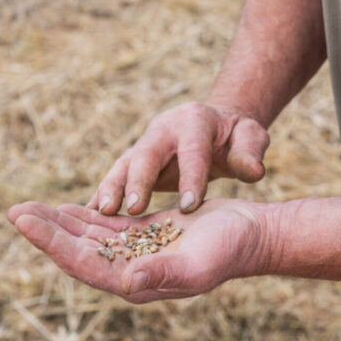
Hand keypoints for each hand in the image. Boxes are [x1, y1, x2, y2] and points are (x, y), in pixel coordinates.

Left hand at [8, 199, 270, 302]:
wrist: (253, 236)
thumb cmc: (230, 250)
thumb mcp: (197, 264)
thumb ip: (161, 275)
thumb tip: (124, 282)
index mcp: (136, 281)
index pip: (82, 262)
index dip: (51, 242)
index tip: (24, 222)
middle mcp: (131, 271)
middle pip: (78, 250)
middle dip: (46, 230)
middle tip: (14, 211)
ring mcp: (138, 253)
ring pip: (89, 237)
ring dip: (60, 222)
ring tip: (31, 209)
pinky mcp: (149, 235)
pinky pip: (109, 227)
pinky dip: (87, 217)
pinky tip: (71, 208)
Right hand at [87, 102, 269, 215]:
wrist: (216, 125)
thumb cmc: (236, 136)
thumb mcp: (250, 138)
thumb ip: (250, 152)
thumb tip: (255, 171)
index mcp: (195, 121)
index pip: (193, 150)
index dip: (191, 177)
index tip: (190, 206)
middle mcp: (164, 128)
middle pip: (147, 153)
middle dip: (138, 180)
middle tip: (132, 209)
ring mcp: (145, 143)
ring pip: (123, 164)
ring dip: (111, 188)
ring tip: (100, 214)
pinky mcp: (133, 160)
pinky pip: (114, 179)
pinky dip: (101, 196)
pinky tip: (86, 218)